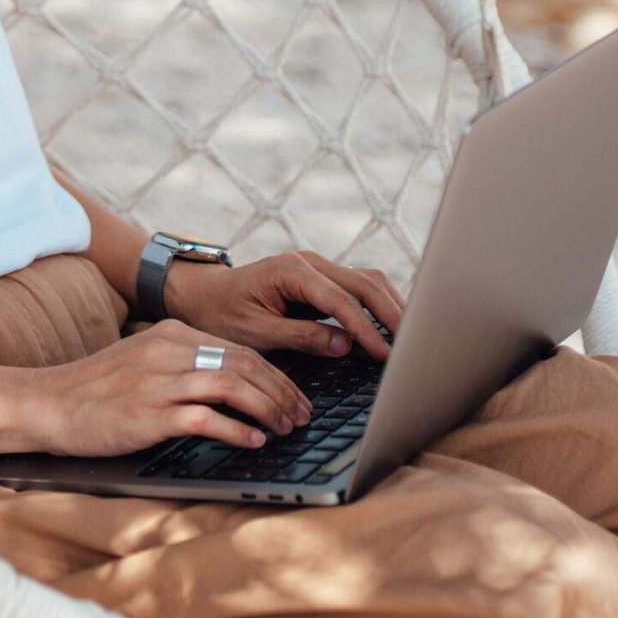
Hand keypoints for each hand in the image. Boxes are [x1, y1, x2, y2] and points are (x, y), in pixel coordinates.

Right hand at [19, 320, 310, 457]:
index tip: (295, 398)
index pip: (239, 349)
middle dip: (281, 392)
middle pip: (244, 364)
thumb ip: (184, 367)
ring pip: (232, 386)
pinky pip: (205, 418)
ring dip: (267, 409)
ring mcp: (157, 381)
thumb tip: (235, 386)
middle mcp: (168, 351)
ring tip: (285, 429)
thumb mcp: (142, 363)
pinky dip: (237, 430)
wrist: (46, 403)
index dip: (275, 376)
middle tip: (301, 417)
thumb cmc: (96, 391)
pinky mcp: (148, 413)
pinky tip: (254, 441)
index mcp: (170, 334)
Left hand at [166, 250, 405, 361]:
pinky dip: (379, 303)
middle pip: (364, 283)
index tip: (386, 355)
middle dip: (392, 313)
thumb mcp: (255, 332)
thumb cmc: (223, 314)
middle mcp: (309, 262)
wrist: (202, 294)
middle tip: (415, 346)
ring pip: (367, 280)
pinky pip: (358, 286)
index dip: (367, 329)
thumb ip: (300, 336)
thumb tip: (345, 344)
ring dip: (392, 305)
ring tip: (412, 337)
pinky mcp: (321, 278)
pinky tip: (394, 325)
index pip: (341, 300)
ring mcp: (317, 267)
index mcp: (290, 271)